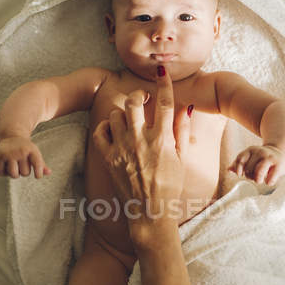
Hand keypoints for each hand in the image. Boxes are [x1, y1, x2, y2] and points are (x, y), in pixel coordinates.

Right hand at [0, 136, 51, 178]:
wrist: (12, 135)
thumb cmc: (26, 148)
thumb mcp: (35, 153)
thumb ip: (41, 165)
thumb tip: (48, 173)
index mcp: (32, 150)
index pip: (38, 164)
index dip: (39, 173)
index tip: (37, 176)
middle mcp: (21, 151)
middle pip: (25, 173)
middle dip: (24, 172)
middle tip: (22, 165)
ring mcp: (10, 154)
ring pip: (13, 174)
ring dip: (14, 175)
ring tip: (15, 168)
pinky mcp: (0, 156)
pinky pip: (1, 172)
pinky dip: (4, 173)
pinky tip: (6, 167)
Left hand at [93, 68, 190, 237]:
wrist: (150, 212)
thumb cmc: (170, 187)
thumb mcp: (182, 158)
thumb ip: (182, 131)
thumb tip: (185, 108)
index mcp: (162, 139)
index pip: (164, 102)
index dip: (164, 83)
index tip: (162, 72)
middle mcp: (141, 140)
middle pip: (134, 102)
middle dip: (138, 95)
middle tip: (142, 99)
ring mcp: (122, 149)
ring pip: (115, 115)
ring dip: (122, 112)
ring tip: (129, 119)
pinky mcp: (109, 159)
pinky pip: (100, 132)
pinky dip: (105, 127)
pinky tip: (112, 129)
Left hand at [228, 144, 284, 185]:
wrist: (280, 153)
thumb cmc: (261, 159)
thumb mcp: (250, 158)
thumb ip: (239, 164)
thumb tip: (228, 169)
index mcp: (250, 150)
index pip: (240, 159)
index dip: (238, 169)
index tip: (240, 175)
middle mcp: (260, 152)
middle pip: (249, 168)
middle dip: (249, 176)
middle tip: (253, 177)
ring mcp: (270, 157)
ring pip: (259, 171)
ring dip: (257, 179)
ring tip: (259, 181)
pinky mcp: (279, 164)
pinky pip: (272, 176)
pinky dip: (269, 181)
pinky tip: (269, 182)